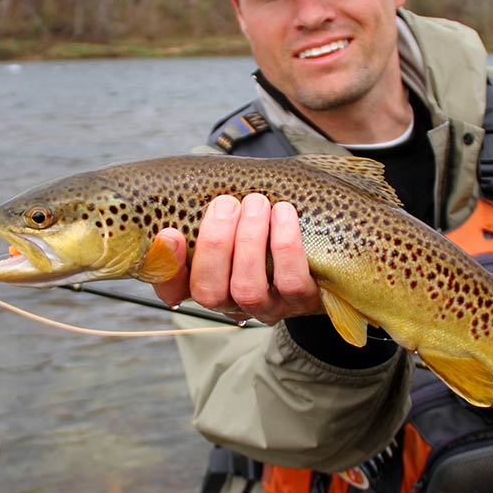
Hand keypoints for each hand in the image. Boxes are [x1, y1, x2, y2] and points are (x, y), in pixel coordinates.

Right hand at [152, 193, 321, 324]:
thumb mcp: (237, 219)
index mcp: (208, 281)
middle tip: (226, 204)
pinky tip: (284, 213)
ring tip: (256, 203)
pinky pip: (291, 282)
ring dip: (249, 242)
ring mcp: (268, 306)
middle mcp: (233, 302)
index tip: (170, 232)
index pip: (172, 290)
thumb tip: (201, 186)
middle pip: (209, 292)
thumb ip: (214, 210)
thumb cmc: (269, 226)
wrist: (325, 250)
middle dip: (214, 243)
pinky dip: (285, 245)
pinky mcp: (303, 302)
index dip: (167, 267)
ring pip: (248, 289)